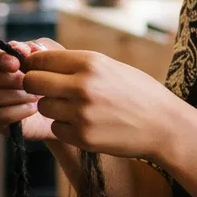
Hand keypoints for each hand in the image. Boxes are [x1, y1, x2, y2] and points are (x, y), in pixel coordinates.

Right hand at [0, 40, 60, 142]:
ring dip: (14, 94)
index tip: (16, 63)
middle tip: (25, 80)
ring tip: (35, 95)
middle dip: (2, 77)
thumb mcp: (48, 56)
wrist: (65, 104)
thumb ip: (33, 48)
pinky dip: (17, 111)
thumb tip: (18, 49)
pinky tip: (34, 108)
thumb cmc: (53, 75)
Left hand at [21, 48, 184, 163]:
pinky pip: (56, 129)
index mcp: (90, 62)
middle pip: (33, 82)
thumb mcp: (109, 67)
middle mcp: (83, 85)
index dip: (35, 65)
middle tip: (47, 91)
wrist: (163, 125)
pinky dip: (65, 128)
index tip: (38, 71)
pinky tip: (84, 124)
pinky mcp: (83, 137)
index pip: (41, 60)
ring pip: (43, 107)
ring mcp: (81, 113)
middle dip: (35, 86)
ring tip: (74, 108)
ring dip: (53, 108)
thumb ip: (76, 64)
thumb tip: (36, 59)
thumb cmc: (137, 92)